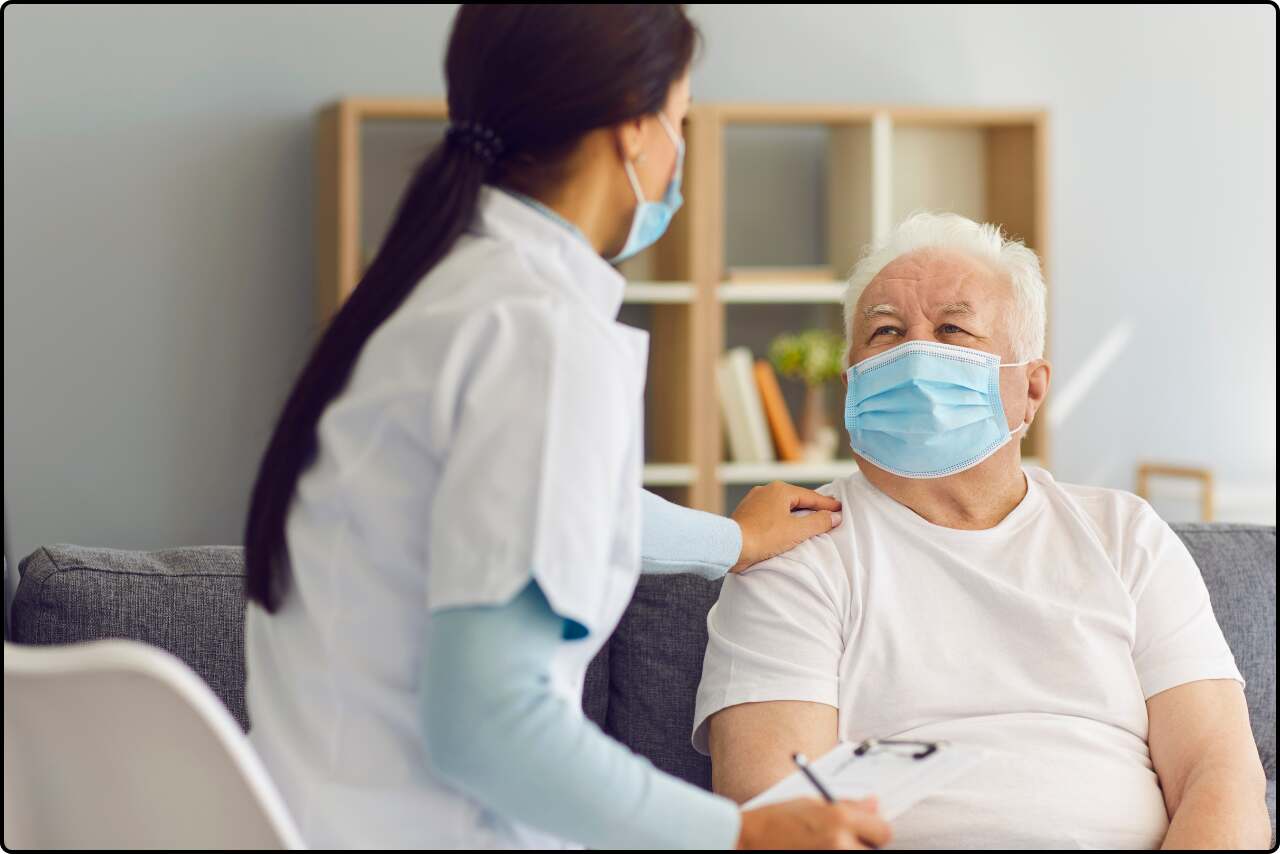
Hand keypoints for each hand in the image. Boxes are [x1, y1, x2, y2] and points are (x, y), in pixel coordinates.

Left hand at [729, 481, 841, 572]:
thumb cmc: (763, 537)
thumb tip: (834, 516)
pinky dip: (781, 518)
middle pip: (796, 499)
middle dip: (812, 506)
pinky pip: (770, 513)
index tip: (840, 508)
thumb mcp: (796, 531)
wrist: (730, 546)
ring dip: (795, 513)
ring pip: (781, 506)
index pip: (811, 497)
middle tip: (827, 511)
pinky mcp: (746, 513)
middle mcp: (766, 490)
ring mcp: (754, 501)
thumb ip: (818, 522)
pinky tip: (785, 527)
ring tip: (808, 519)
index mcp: (780, 490)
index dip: (827, 504)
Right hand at [737, 797, 890, 848]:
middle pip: (876, 850)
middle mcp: (840, 844)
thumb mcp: (812, 803)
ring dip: (851, 852)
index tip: (865, 830)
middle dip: (864, 845)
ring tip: (827, 847)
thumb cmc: (775, 822)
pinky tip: (819, 851)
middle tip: (845, 841)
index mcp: (839, 819)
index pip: (883, 830)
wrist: (747, 841)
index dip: (874, 829)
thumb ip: (848, 806)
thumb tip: (875, 804)